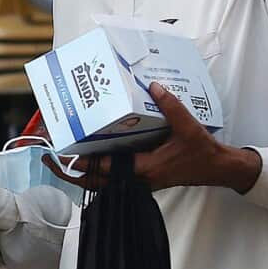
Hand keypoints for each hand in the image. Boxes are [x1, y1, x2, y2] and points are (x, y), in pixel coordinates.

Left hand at [45, 83, 261, 193]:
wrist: (219, 169)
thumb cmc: (203, 152)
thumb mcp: (188, 126)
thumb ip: (170, 106)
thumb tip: (152, 86)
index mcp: (144, 169)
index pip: (104, 169)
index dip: (81, 162)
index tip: (61, 153)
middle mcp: (137, 179)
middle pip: (94, 182)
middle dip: (70, 172)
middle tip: (48, 159)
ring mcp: (139, 180)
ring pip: (101, 182)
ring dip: (80, 171)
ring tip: (61, 156)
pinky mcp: (142, 176)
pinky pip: (113, 176)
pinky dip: (97, 168)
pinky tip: (89, 153)